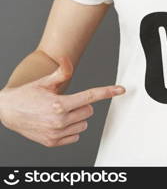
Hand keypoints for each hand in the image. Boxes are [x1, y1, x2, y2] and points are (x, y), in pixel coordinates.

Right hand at [0, 56, 125, 146]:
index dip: (108, 91)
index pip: (91, 96)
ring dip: (77, 117)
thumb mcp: (45, 81)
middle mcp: (59, 120)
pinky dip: (71, 129)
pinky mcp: (53, 142)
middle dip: (82, 105)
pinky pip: (75, 135)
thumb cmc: (26, 95)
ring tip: (60, 113)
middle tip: (66, 102)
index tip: (120, 89)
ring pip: (84, 124)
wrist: (7, 111)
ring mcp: (56, 133)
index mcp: (60, 104)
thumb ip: (62, 71)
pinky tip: (58, 123)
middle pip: (89, 111)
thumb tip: (67, 59)